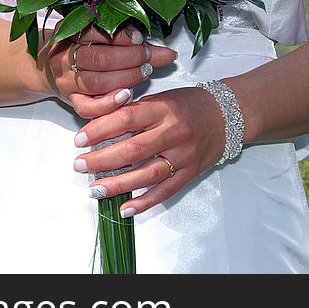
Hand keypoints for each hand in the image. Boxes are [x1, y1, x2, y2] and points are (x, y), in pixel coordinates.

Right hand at [38, 24, 177, 118]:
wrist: (47, 68)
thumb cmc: (79, 49)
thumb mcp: (96, 37)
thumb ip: (127, 41)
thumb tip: (165, 52)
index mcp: (69, 34)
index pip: (95, 32)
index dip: (121, 36)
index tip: (140, 39)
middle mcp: (64, 57)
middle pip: (98, 58)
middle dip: (129, 58)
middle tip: (148, 58)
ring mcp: (66, 80)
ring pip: (95, 82)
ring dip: (125, 78)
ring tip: (143, 73)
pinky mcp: (71, 100)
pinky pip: (87, 107)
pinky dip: (109, 104)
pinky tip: (126, 96)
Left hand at [71, 87, 226, 216]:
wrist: (229, 115)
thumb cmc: (189, 104)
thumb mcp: (162, 98)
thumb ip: (135, 112)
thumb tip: (100, 128)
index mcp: (164, 109)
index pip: (126, 119)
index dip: (100, 130)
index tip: (79, 140)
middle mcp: (174, 132)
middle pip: (133, 149)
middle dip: (101, 160)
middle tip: (79, 165)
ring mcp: (184, 155)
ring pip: (147, 174)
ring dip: (117, 184)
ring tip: (94, 190)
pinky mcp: (190, 173)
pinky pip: (165, 191)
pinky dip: (144, 202)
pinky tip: (125, 209)